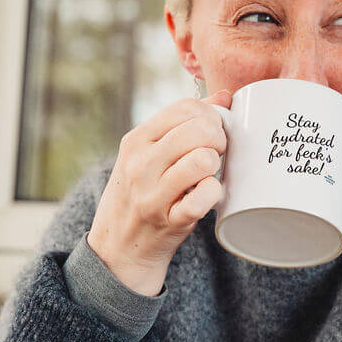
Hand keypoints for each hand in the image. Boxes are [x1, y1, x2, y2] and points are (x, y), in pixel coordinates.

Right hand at [87, 89, 231, 295]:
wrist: (117, 246)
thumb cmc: (142, 190)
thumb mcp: (149, 152)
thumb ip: (184, 122)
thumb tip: (223, 95)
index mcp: (137, 139)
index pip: (186, 108)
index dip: (210, 116)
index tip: (210, 133)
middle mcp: (141, 163)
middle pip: (200, 130)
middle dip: (219, 139)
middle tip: (215, 154)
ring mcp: (153, 192)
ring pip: (204, 160)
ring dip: (216, 167)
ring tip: (208, 174)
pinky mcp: (170, 220)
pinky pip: (205, 197)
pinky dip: (214, 194)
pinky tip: (207, 195)